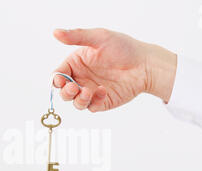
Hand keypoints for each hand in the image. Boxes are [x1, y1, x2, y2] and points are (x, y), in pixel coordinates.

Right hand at [53, 28, 176, 111]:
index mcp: (77, 63)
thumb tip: (56, 32)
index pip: (58, 74)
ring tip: (87, 92)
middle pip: (64, 91)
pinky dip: (93, 101)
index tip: (61, 80)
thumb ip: (77, 36)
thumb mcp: (99, 37)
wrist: (146, 64)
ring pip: (75, 102)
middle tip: (73, 87)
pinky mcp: (101, 102)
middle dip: (65, 92)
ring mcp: (91, 91)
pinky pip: (91, 107)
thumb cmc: (124, 48)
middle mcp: (82, 78)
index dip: (56, 80)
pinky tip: (103, 91)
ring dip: (77, 99)